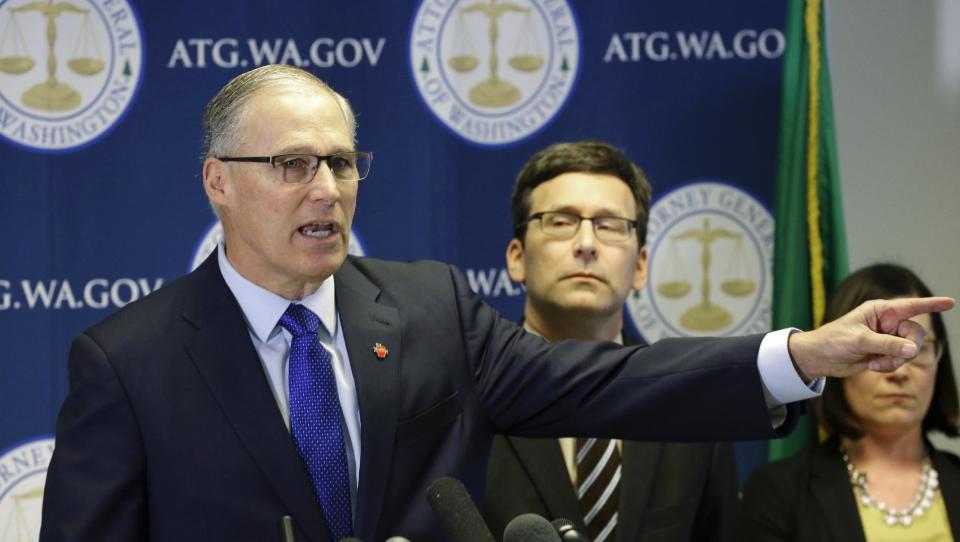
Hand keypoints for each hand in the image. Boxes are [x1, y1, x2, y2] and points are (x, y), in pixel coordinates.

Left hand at [788, 296, 954, 379]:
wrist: (820, 358)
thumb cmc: (834, 341)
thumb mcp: (860, 341)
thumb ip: (888, 345)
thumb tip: (913, 350)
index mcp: (880, 311)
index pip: (911, 306)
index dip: (931, 304)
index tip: (950, 302)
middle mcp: (886, 323)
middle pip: (915, 334)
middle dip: (906, 348)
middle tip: (888, 355)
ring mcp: (887, 338)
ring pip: (909, 351)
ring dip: (894, 361)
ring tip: (873, 362)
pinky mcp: (884, 352)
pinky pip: (899, 361)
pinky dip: (888, 366)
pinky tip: (871, 365)